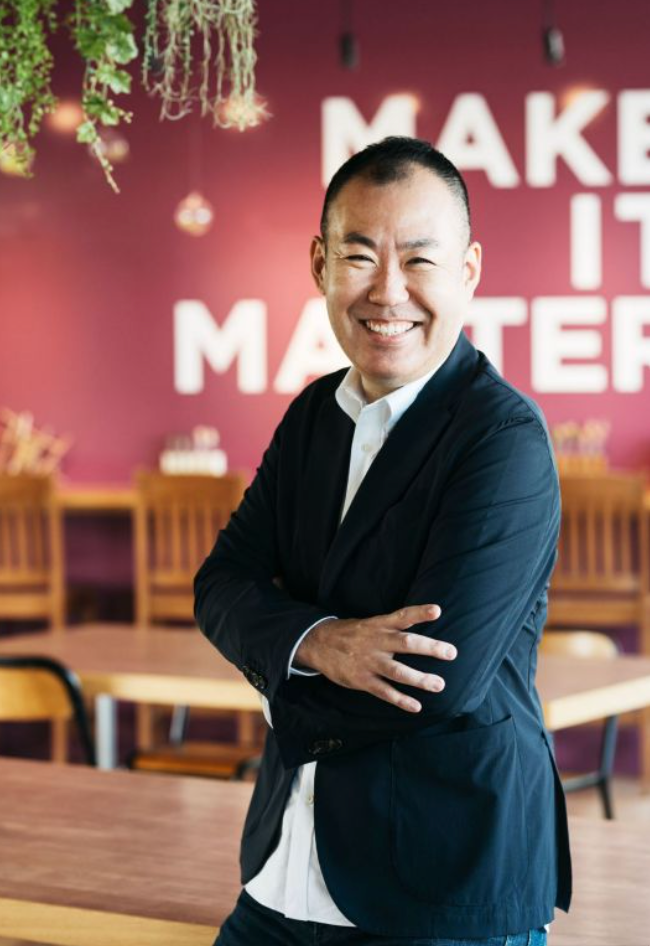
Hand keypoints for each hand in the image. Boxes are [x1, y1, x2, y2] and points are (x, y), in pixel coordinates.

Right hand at [294, 604, 455, 712]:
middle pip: (405, 643)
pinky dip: (400, 700)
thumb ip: (392, 627)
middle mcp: (376, 642)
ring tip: (439, 684)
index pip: (402, 616)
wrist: (317, 644)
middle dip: (429, 648)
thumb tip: (421, 626)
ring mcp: (369, 662)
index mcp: (378, 625)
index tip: (437, 610)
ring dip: (419, 679)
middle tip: (451, 652)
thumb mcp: (370, 623)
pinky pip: (384, 691)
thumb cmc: (351, 634)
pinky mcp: (361, 680)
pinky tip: (416, 706)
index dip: (419, 612)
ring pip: (397, 671)